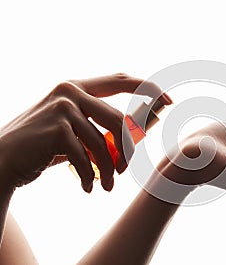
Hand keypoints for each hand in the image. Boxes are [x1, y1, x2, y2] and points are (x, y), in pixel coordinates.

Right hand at [0, 74, 171, 192]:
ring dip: (110, 169)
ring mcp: (62, 108)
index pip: (122, 79)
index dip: (148, 88)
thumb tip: (144, 128)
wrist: (4, 159)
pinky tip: (88, 186)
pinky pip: (87, 157)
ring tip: (108, 186)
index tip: (168, 101)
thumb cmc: (45, 145)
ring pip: (104, 142)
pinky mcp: (56, 129)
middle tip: (126, 170)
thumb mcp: (76, 130)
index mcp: (79, 87)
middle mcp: (71, 91)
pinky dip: (90, 176)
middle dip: (128, 149)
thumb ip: (103, 126)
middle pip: (119, 120)